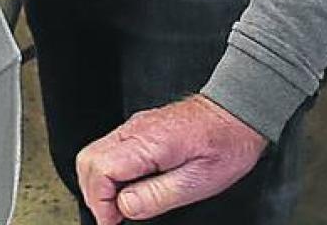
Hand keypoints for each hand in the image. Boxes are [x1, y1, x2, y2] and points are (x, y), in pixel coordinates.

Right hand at [77, 96, 267, 223]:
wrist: (238, 112)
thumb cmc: (225, 144)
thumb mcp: (198, 182)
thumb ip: (156, 196)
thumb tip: (125, 207)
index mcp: (147, 142)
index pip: (99, 170)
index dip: (100, 202)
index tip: (113, 221)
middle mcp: (135, 130)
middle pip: (88, 160)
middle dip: (93, 194)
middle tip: (112, 217)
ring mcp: (135, 127)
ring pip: (94, 154)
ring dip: (99, 184)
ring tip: (119, 206)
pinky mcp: (140, 129)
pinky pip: (109, 150)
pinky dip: (109, 173)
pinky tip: (128, 188)